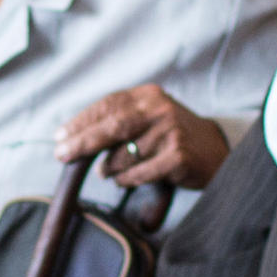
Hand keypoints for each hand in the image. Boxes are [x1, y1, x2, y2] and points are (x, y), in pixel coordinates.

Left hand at [53, 86, 229, 189]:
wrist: (217, 151)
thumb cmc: (172, 136)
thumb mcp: (149, 118)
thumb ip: (119, 122)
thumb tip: (74, 138)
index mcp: (148, 96)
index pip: (108, 105)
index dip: (81, 121)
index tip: (60, 136)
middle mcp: (160, 110)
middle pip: (112, 126)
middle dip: (82, 142)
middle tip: (61, 155)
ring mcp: (170, 132)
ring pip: (123, 154)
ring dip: (108, 168)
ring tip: (105, 172)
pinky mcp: (178, 156)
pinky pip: (139, 173)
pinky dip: (126, 179)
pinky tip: (124, 181)